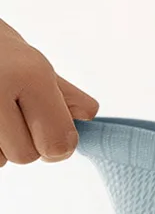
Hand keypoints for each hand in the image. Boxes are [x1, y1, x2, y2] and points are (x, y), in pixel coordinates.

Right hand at [0, 18, 99, 167]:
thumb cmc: (0, 52)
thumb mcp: (36, 65)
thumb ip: (66, 96)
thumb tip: (88, 115)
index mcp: (30, 76)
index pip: (58, 143)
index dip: (59, 145)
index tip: (51, 132)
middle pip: (27, 156)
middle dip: (28, 143)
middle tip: (18, 117)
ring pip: (2, 161)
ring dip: (3, 147)